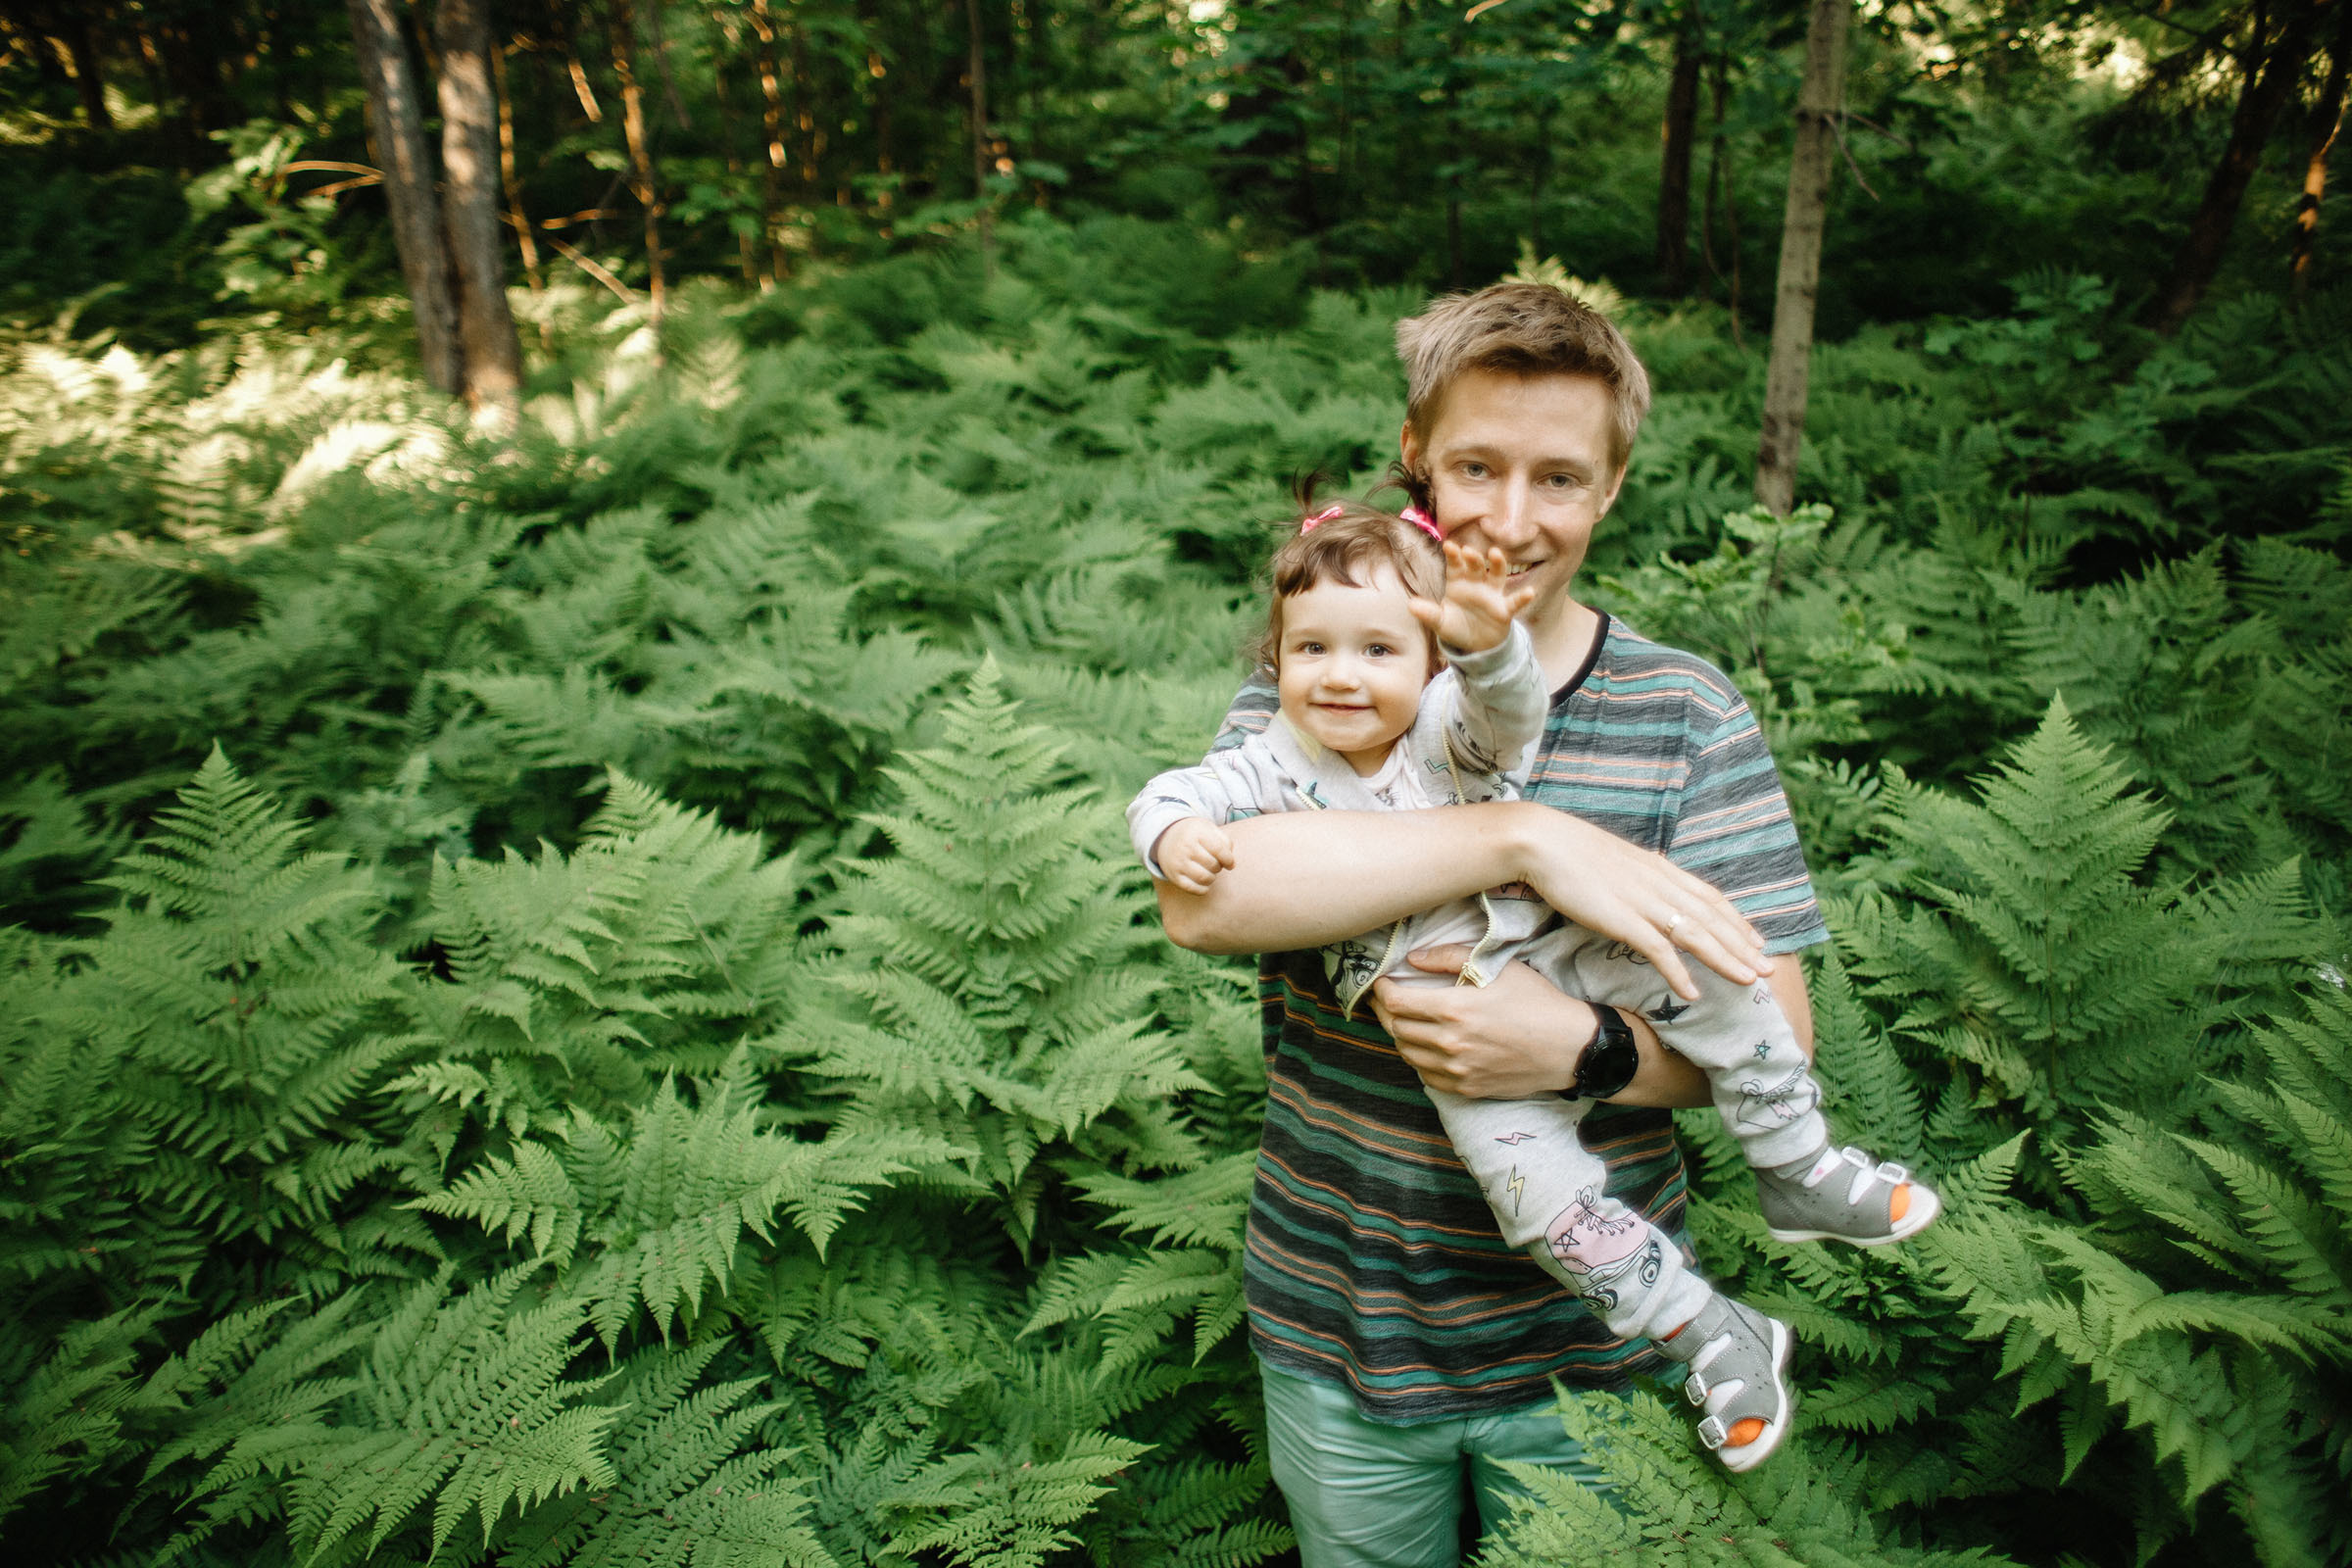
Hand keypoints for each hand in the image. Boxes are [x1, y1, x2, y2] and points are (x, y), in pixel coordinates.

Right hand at [1153, 818, 1234, 894]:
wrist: (1166, 838)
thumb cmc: (1195, 835)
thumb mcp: (1209, 829)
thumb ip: (1225, 842)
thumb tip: (1231, 865)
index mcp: (1196, 833)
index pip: (1219, 849)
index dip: (1228, 859)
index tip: (1229, 863)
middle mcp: (1185, 847)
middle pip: (1213, 865)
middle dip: (1219, 867)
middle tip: (1215, 864)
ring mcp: (1178, 862)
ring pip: (1204, 878)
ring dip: (1212, 878)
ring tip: (1210, 872)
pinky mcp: (1173, 876)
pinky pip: (1193, 889)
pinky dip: (1203, 889)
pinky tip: (1204, 883)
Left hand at [1371, 946, 1590, 1097]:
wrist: (1570, 1047)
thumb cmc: (1537, 1002)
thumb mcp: (1498, 967)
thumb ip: (1450, 957)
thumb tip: (1413, 957)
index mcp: (1454, 1009)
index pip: (1396, 1003)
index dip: (1380, 990)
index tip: (1381, 981)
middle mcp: (1450, 1043)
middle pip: (1396, 1028)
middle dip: (1384, 1011)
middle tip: (1385, 998)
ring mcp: (1458, 1070)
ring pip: (1407, 1054)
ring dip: (1399, 1035)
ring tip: (1403, 1020)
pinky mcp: (1467, 1088)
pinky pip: (1427, 1076)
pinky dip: (1418, 1059)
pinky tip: (1424, 1045)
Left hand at [1409, 540, 1535, 654]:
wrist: (1475, 645)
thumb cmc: (1456, 627)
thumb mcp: (1440, 622)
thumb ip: (1428, 613)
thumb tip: (1410, 605)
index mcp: (1458, 582)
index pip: (1455, 566)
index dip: (1453, 556)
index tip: (1449, 546)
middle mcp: (1477, 583)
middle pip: (1476, 566)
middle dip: (1473, 557)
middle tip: (1468, 551)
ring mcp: (1492, 594)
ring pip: (1497, 575)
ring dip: (1498, 564)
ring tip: (1495, 553)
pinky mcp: (1504, 609)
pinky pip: (1514, 602)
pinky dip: (1522, 597)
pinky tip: (1530, 592)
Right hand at [1502, 802, 1766, 998]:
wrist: (1543, 841)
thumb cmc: (1570, 851)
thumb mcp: (1615, 861)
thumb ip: (1637, 876)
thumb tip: (1647, 886)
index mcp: (1659, 868)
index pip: (1709, 897)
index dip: (1736, 920)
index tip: (1756, 939)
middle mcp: (1660, 884)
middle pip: (1712, 918)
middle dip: (1743, 945)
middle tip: (1768, 969)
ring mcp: (1643, 901)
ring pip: (1696, 934)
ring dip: (1726, 959)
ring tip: (1749, 981)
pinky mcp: (1621, 918)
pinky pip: (1658, 950)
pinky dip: (1678, 972)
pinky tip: (1692, 992)